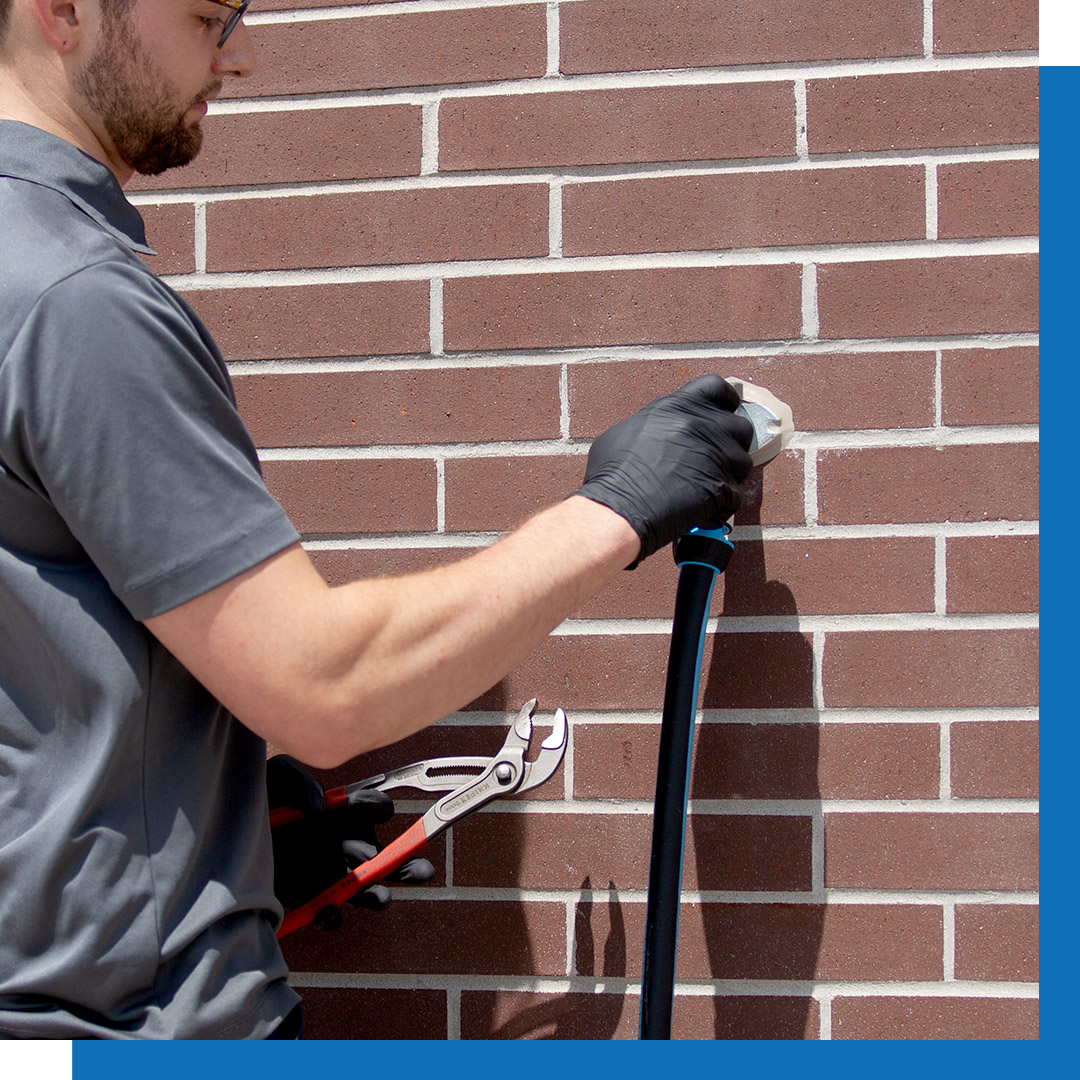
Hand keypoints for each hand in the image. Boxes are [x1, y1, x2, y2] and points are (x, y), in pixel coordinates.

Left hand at [266, 754, 434, 929]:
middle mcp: (343, 844)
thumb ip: (297, 780)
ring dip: (377, 894)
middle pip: (384, 855)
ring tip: (382, 898)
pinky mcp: (307, 899)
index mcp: (343, 813)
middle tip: (419, 868)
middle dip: (403, 862)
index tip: (381, 809)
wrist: (224, 840)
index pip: (370, 807)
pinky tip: (330, 912)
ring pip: (365, 888)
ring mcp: (328, 874)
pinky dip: (331, 915)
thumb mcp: (274, 780)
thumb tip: (318, 804)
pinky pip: (327, 912)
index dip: (378, 807)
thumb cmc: (258, 803)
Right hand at [575, 375, 753, 565]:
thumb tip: (663, 424)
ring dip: (729, 475)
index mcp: (676, 407)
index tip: (726, 411)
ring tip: (708, 486)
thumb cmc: (612, 474)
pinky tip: (704, 510)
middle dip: (732, 443)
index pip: (716, 387)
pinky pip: (736, 495)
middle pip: (740, 426)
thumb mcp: (624, 432)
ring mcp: (714, 456)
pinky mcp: (721, 487)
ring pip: (743, 462)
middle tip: (717, 458)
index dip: (725, 401)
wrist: (618, 509)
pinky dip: (723, 505)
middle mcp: (700, 426)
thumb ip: (653, 421)